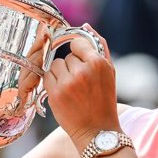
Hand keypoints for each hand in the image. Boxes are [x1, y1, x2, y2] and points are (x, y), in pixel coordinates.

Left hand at [44, 25, 118, 149]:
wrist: (98, 131)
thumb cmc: (104, 100)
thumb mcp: (109, 72)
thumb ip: (99, 46)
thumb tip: (85, 26)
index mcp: (98, 62)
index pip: (77, 43)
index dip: (79, 54)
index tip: (83, 66)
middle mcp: (83, 70)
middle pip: (66, 56)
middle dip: (71, 67)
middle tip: (82, 84)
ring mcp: (68, 82)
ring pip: (55, 65)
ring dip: (60, 75)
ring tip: (72, 90)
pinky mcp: (56, 93)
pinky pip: (47, 77)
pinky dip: (53, 84)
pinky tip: (65, 95)